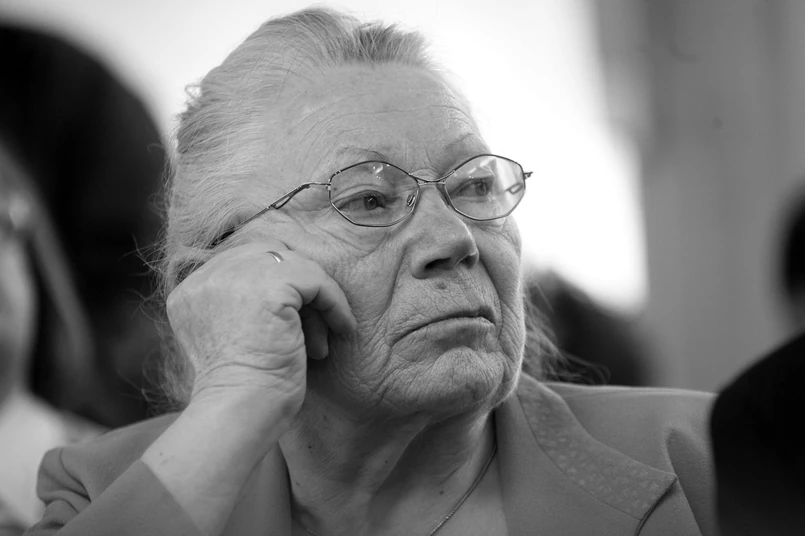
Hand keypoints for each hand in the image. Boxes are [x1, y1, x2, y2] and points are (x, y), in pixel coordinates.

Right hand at [166, 242, 355, 423]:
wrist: (239, 414)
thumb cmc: (243, 394)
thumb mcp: (232, 339)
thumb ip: (243, 307)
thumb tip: (292, 293)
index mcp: (191, 291)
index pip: (245, 262)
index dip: (278, 285)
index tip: (297, 321)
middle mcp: (206, 277)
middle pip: (270, 255)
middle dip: (297, 288)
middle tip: (311, 327)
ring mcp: (235, 277)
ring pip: (296, 267)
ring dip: (316, 301)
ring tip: (320, 341)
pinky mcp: (269, 286)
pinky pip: (317, 281)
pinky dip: (335, 304)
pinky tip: (340, 330)